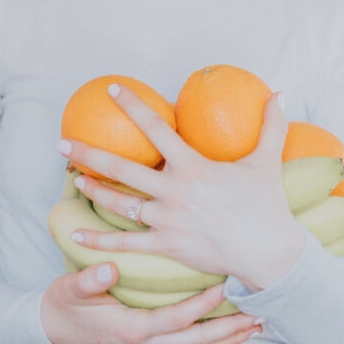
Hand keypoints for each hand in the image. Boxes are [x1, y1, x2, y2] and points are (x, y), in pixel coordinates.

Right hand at [40, 261, 262, 343]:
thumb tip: (107, 269)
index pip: (175, 320)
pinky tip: (230, 343)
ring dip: (228, 343)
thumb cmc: (66, 302)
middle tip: (258, 315)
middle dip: (230, 330)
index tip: (225, 287)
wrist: (53, 328)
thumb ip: (90, 280)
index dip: (202, 306)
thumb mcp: (71, 287)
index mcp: (130, 330)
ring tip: (254, 328)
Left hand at [59, 84, 307, 291]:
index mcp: (193, 166)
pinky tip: (75, 233)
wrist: (269, 252)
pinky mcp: (166, 245)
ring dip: (93, 190)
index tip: (113, 90)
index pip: (156, 128)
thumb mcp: (267, 160)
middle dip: (88, 153)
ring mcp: (167, 220)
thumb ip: (271, 125)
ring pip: (120, 203)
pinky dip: (98, 239)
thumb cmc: (267, 205)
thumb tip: (281, 92)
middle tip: (63, 143)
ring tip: (74, 178)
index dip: (133, 106)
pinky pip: (126, 242)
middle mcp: (174, 191)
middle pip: (122, 168)